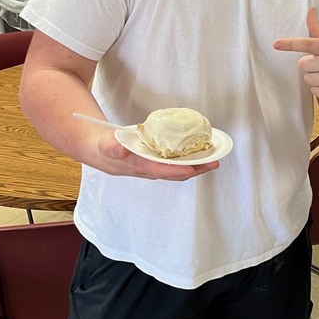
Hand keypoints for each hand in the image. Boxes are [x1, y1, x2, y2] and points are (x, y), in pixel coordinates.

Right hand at [96, 130, 218, 180]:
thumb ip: (112, 147)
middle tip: (214, 163)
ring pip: (179, 170)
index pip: (162, 171)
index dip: (178, 171)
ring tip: (213, 160)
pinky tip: (200, 153)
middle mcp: (151, 169)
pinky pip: (177, 163)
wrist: (104, 153)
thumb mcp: (107, 145)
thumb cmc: (107, 148)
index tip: (192, 169)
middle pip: (176, 173)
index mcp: (140, 166)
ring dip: (197, 166)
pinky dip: (189, 160)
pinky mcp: (158, 162)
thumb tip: (120, 150)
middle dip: (196, 170)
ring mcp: (156, 167)